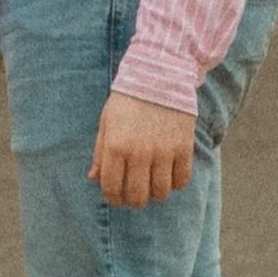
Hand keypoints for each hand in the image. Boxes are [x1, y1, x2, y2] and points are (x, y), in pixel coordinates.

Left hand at [89, 90, 195, 207]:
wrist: (159, 76)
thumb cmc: (127, 100)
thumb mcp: (106, 122)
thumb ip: (100, 153)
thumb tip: (93, 179)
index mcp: (115, 146)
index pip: (112, 188)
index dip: (113, 198)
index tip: (117, 198)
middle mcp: (139, 153)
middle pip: (138, 197)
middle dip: (134, 201)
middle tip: (135, 195)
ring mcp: (163, 151)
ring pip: (161, 192)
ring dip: (156, 193)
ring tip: (153, 184)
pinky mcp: (184, 148)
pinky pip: (182, 180)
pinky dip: (176, 183)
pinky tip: (170, 174)